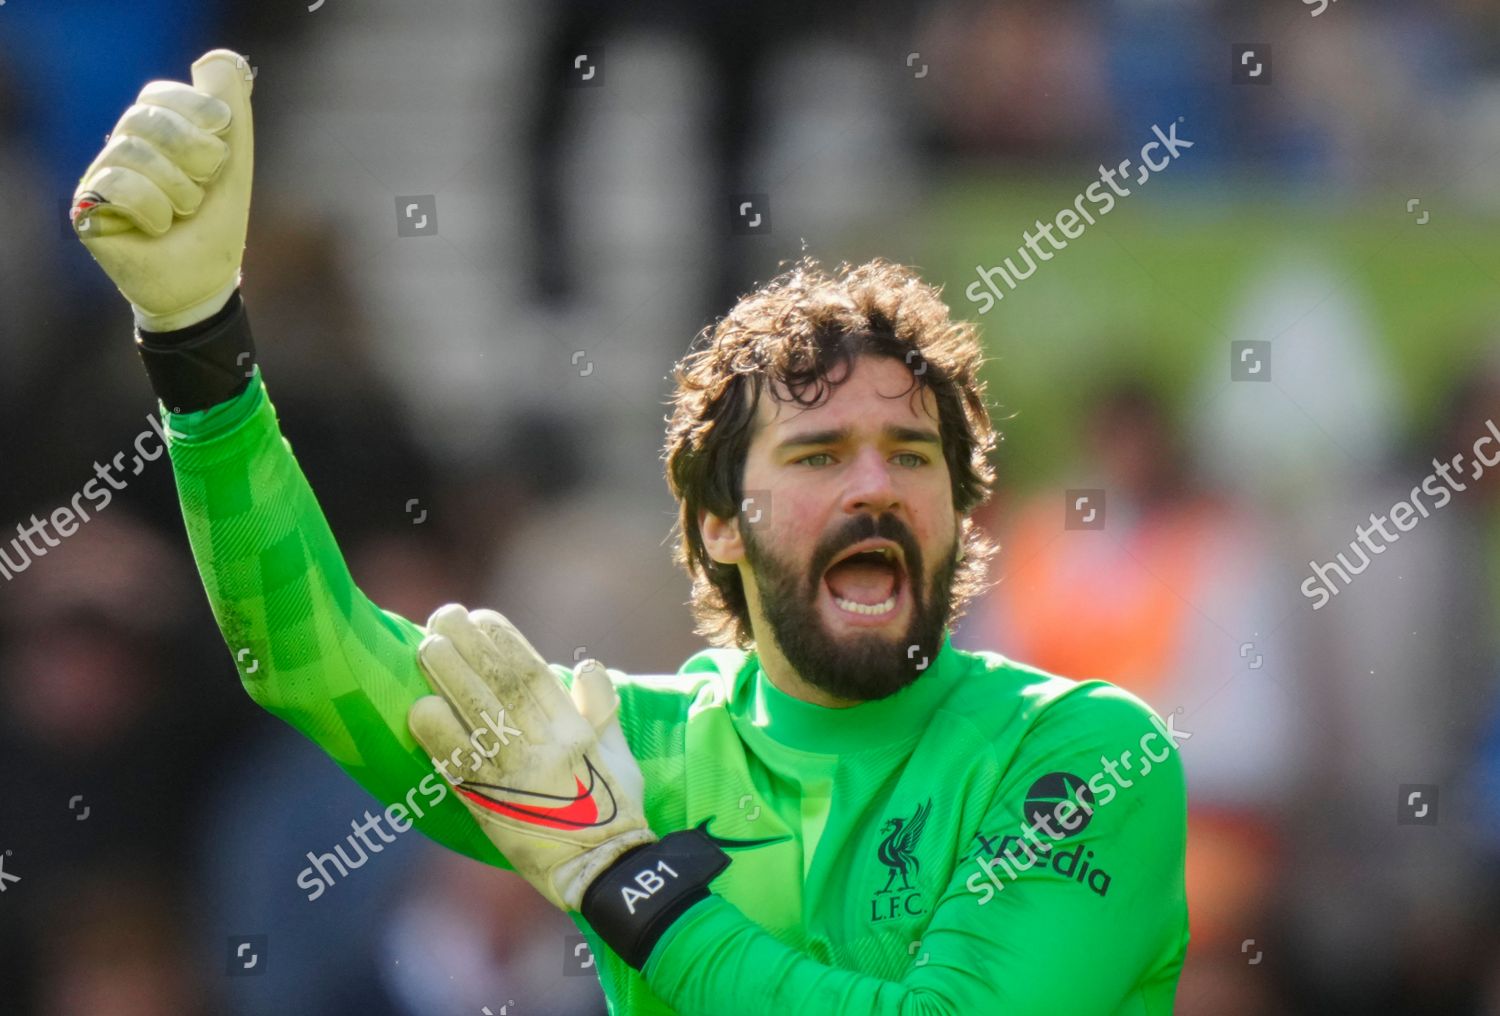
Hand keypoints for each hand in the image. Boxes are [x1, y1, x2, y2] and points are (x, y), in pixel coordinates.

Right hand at [71, 49, 253, 331]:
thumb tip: (219, 60)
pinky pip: (116, 185)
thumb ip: (232, 113)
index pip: (158, 95)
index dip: (193, 108)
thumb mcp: (233, 165)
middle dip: (192, 151)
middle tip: (204, 184)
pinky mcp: (85, 210)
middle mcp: (121, 150)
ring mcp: (99, 179)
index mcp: (154, 135)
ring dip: (177, 189)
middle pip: (144, 119)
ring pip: (132, 153)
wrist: (205, 282)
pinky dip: (153, 209)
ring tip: (183, 212)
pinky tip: (159, 228)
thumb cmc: (216, 226)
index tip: (222, 133)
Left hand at [408, 605, 656, 911]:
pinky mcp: (491, 806)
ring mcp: (515, 776)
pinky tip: (418, 709)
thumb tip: (587, 666)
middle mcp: (544, 747)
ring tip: (425, 646)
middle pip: (500, 685)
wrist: (600, 869)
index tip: (481, 616)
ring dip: (449, 679)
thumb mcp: (618, 752)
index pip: (534, 672)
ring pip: (477, 716)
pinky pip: (460, 765)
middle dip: (469, 646)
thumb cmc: (613, 807)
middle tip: (443, 615)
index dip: (505, 641)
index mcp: (574, 730)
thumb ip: (600, 706)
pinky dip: (438, 737)